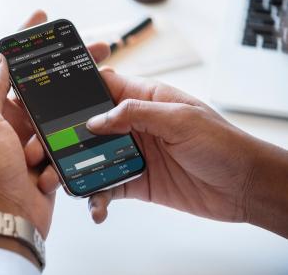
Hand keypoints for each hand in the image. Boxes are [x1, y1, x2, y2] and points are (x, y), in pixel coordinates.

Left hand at [0, 11, 113, 262]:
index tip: (42, 19)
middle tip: (98, 51)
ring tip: (57, 137)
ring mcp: (32, 141)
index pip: (11, 65)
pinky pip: (65, 143)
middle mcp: (12, 122)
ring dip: (63, 124)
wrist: (10, 218)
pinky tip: (52, 163)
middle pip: (44, 87)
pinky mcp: (49, 159)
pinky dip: (64, 148)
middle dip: (67, 71)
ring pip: (59, 117)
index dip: (27, 40)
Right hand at [74, 44, 280, 226]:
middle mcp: (136, 125)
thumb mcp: (180, 119)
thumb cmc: (221, 144)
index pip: (106, 87)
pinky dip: (98, 196)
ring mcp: (134, 153)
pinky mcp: (136, 181)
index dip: (82, 89)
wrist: (243, 186)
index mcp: (146, 100)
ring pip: (95, 157)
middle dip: (71, 134)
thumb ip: (136, 113)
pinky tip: (96, 206)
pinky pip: (108, 186)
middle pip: (93, 124)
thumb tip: (97, 120)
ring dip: (79, 168)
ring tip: (65, 180)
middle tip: (50, 146)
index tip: (57, 98)